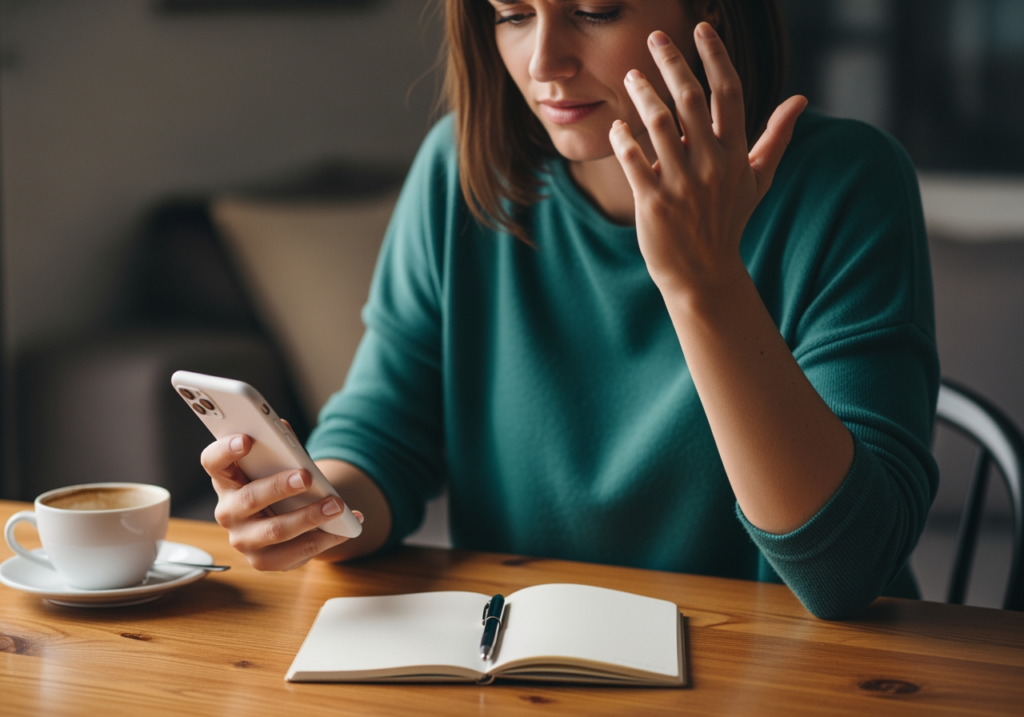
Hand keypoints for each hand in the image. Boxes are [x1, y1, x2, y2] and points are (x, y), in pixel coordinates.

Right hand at [201, 432, 362, 570]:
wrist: (286, 517)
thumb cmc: (277, 481)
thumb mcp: (277, 462)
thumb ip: (279, 446)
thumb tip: (283, 428)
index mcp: (226, 479)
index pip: (213, 462)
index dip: (226, 450)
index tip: (247, 439)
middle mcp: (228, 512)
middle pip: (249, 499)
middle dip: (280, 487)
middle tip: (307, 476)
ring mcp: (243, 540)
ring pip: (275, 530)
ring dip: (309, 517)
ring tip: (336, 505)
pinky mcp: (264, 560)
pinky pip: (295, 553)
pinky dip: (324, 539)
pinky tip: (343, 528)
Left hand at [609, 23, 806, 300]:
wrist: (703, 274)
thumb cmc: (728, 222)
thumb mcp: (758, 180)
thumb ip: (776, 137)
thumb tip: (801, 99)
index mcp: (736, 154)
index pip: (729, 92)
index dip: (715, 56)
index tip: (701, 28)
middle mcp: (711, 164)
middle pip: (691, 98)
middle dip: (672, 62)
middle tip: (654, 38)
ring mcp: (682, 184)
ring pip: (659, 123)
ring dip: (642, 94)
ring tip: (631, 77)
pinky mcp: (654, 203)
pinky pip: (633, 160)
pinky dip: (622, 138)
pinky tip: (616, 126)